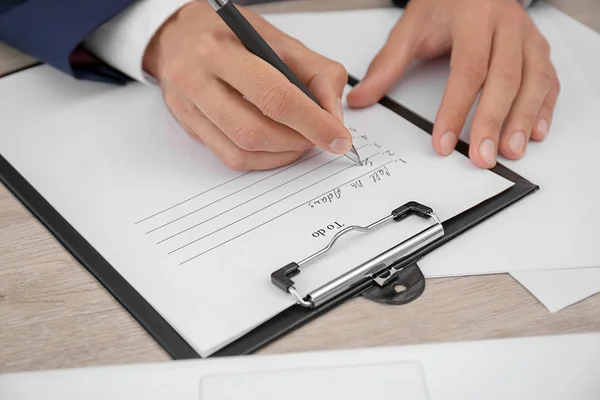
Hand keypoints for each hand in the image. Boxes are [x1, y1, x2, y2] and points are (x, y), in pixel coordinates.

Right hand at [143, 2, 350, 169]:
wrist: (180, 35)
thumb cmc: (230, 34)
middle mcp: (196, 80)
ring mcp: (187, 108)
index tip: (338, 137)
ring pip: (241, 151)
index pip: (274, 96)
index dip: (312, 122)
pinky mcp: (189, 128)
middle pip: (254, 131)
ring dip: (281, 154)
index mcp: (219, 51)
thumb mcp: (279, 40)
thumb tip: (333, 118)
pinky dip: (263, 160)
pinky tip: (278, 147)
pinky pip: (230, 157)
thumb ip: (316, 74)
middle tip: (320, 139)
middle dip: (298, 142)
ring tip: (301, 142)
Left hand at [347, 0, 559, 167]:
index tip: (442, 141)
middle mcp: (506, 25)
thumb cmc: (444, 1)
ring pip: (533, 80)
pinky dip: (544, 107)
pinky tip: (535, 131)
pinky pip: (548, 79)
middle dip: (493, 122)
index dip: (456, 109)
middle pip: (504, 79)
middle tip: (482, 156)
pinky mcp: (539, 48)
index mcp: (474, 17)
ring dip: (523, 120)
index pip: (468, 69)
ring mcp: (527, 36)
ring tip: (511, 150)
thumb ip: (387, 65)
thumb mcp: (411, 27)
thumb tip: (360, 99)